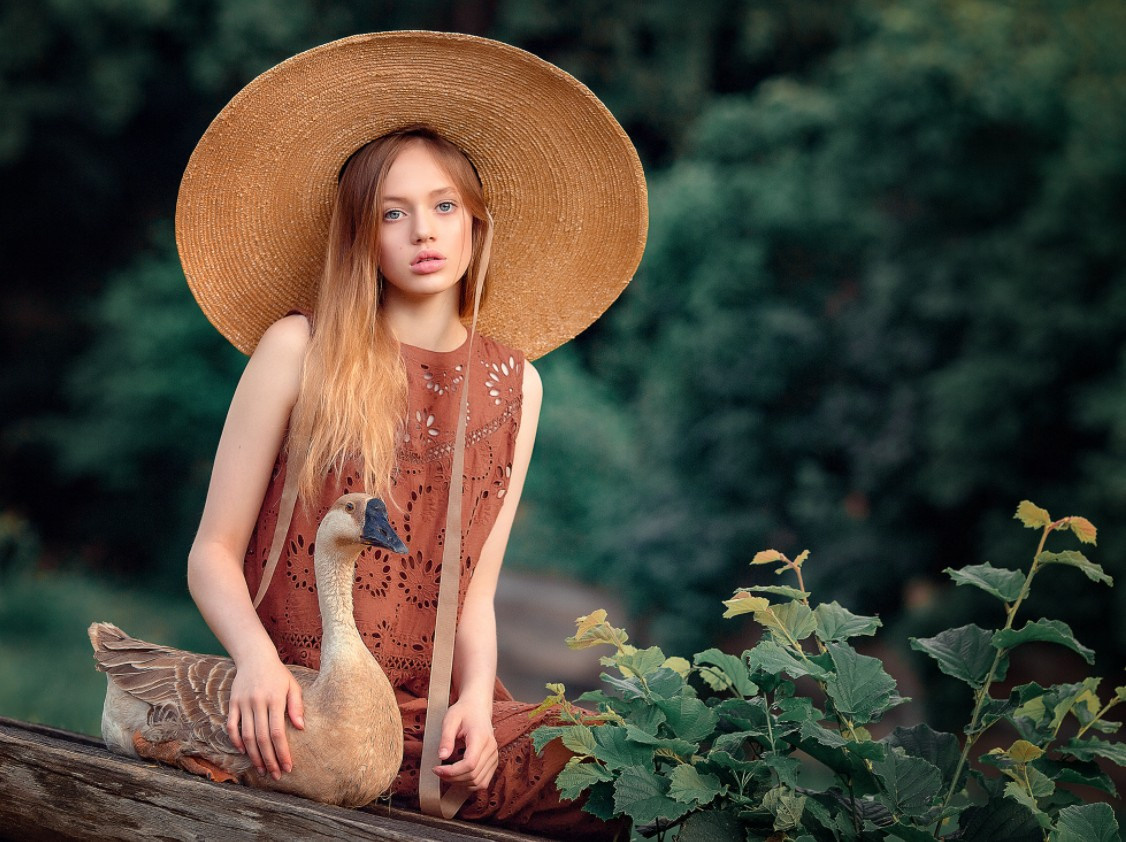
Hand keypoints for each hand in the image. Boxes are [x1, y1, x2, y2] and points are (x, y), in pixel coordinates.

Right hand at [227, 653, 304, 779]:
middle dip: (269, 760)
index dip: (282, 752)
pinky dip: (236, 740)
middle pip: (262, 738)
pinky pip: (231, 726)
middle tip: (275, 775)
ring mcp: (243, 703)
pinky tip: (244, 752)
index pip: (278, 733)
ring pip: (247, 736)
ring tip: (262, 770)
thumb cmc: (278, 674)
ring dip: (254, 756)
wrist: (255, 657)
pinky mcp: (232, 703)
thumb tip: (301, 728)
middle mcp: (258, 702)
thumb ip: (296, 706)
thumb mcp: (292, 686)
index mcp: (275, 699)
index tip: (288, 767)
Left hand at [432, 699, 497, 791]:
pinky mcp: (493, 761)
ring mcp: (494, 756)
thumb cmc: (463, 712)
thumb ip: (446, 738)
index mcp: (481, 737)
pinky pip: (483, 781)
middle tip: (438, 771)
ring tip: (446, 774)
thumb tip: (442, 757)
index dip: (452, 771)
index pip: (470, 763)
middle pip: (473, 775)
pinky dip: (470, 784)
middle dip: (453, 778)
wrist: (477, 707)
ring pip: (478, 782)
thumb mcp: (450, 720)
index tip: (436, 769)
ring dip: (460, 783)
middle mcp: (491, 748)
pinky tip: (458, 777)